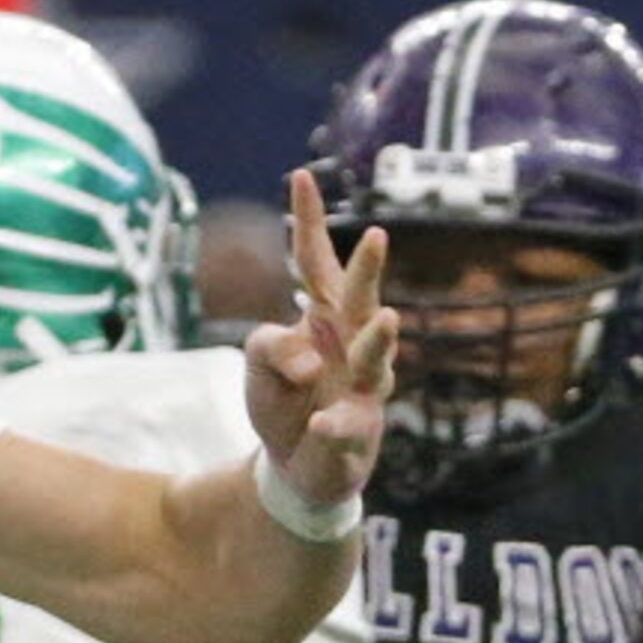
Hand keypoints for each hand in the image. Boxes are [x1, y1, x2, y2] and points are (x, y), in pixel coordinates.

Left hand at [242, 169, 398, 507]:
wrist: (295, 466)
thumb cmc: (283, 402)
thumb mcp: (256, 363)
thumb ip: (267, 345)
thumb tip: (310, 359)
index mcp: (324, 316)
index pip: (315, 262)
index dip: (309, 221)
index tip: (300, 176)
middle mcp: (350, 343)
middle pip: (360, 299)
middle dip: (369, 269)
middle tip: (376, 236)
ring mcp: (362, 388)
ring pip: (374, 359)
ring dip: (379, 340)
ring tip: (386, 319)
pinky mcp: (358, 432)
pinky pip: (348, 426)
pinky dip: (335, 426)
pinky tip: (323, 424)